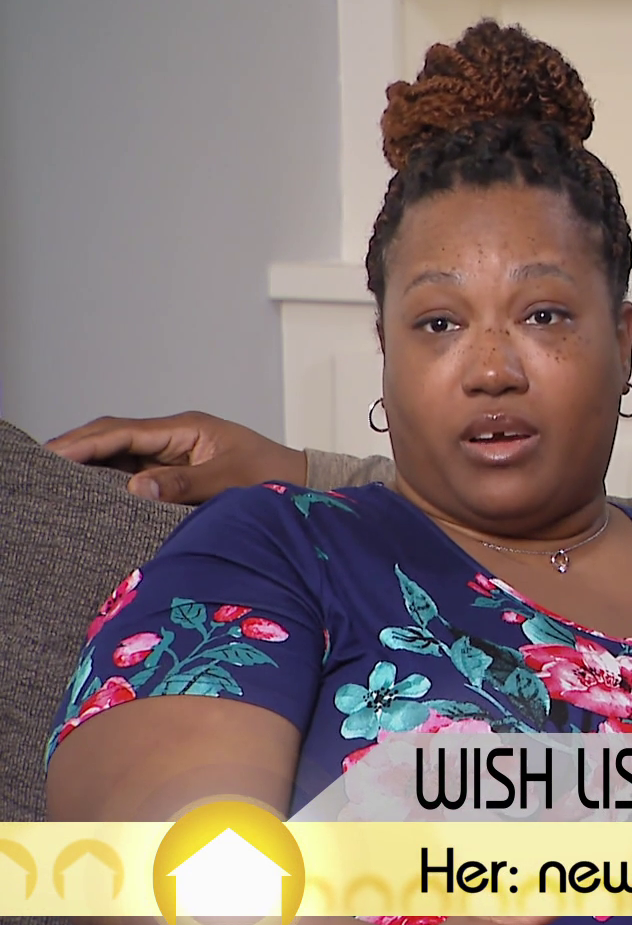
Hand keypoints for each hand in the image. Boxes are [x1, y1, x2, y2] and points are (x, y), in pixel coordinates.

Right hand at [45, 412, 304, 503]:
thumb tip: (136, 488)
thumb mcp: (229, 480)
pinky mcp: (174, 474)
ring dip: (87, 466)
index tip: (53, 455)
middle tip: (37, 467)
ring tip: (50, 480)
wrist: (300, 485)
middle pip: (112, 438)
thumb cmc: (273, 477)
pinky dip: (108, 482)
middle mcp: (172, 438)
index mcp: (185, 429)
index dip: (85, 443)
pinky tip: (86, 495)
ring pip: (118, 455)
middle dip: (74, 449)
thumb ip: (185, 484)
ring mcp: (171, 455)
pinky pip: (132, 473)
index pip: (122, 431)